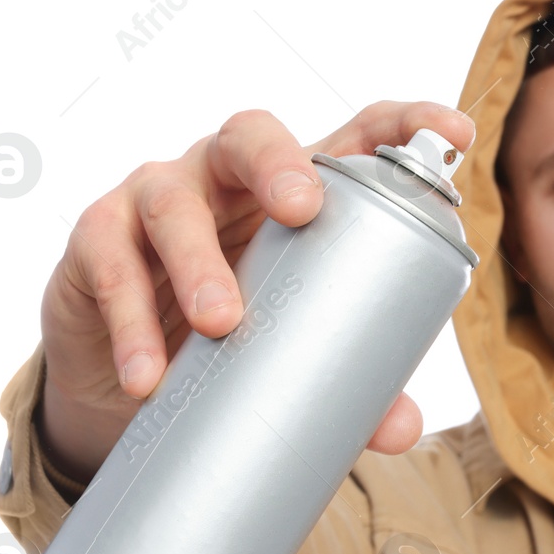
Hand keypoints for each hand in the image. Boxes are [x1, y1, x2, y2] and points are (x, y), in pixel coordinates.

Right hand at [36, 102, 476, 482]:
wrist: (131, 374)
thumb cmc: (237, 336)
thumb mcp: (294, 351)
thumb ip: (352, 383)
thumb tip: (402, 429)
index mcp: (295, 189)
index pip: (354, 135)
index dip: (406, 124)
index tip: (456, 134)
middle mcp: (226, 176)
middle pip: (251, 135)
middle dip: (280, 163)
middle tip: (303, 210)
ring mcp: (156, 197)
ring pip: (172, 202)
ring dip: (198, 262)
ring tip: (220, 324)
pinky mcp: (97, 239)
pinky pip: (110, 265)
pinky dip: (129, 322)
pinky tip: (149, 376)